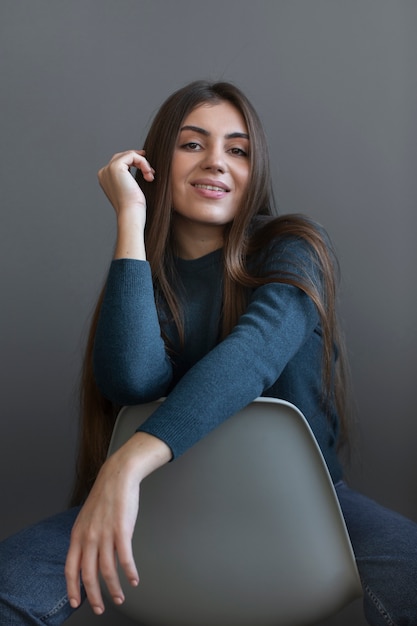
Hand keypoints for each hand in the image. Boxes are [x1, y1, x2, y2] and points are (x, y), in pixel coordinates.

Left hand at [65, 432, 170, 614]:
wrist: (118, 476)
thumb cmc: (105, 496)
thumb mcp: (88, 519)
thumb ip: (87, 540)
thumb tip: (92, 561)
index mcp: (78, 534)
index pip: (70, 568)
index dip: (72, 588)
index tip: (76, 602)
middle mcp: (89, 536)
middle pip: (88, 574)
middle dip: (94, 596)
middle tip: (100, 608)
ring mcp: (105, 534)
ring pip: (107, 571)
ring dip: (114, 589)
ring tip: (120, 597)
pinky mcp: (122, 530)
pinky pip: (125, 559)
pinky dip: (130, 572)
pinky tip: (134, 579)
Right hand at [97, 150, 154, 217]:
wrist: (130, 213)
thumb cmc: (133, 206)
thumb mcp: (130, 189)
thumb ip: (129, 178)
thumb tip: (141, 167)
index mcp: (105, 178)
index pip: (120, 162)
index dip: (135, 163)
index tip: (147, 170)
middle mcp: (104, 172)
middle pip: (123, 156)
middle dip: (139, 161)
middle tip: (150, 170)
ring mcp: (108, 169)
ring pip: (129, 155)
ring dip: (143, 163)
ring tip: (150, 176)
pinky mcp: (116, 166)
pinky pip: (132, 156)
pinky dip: (143, 162)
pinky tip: (148, 174)